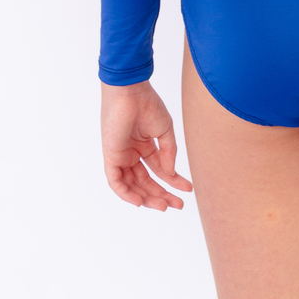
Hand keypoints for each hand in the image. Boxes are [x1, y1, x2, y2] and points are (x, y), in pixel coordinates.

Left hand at [101, 80, 193, 209]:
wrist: (130, 92)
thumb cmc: (147, 105)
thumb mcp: (165, 130)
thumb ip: (168, 153)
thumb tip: (170, 173)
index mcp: (144, 146)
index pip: (159, 170)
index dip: (174, 181)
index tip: (188, 190)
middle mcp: (132, 153)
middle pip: (146, 182)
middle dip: (162, 194)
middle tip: (178, 205)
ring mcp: (121, 156)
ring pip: (133, 185)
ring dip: (148, 197)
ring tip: (164, 206)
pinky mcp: (110, 157)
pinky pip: (116, 182)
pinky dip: (126, 194)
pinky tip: (141, 201)